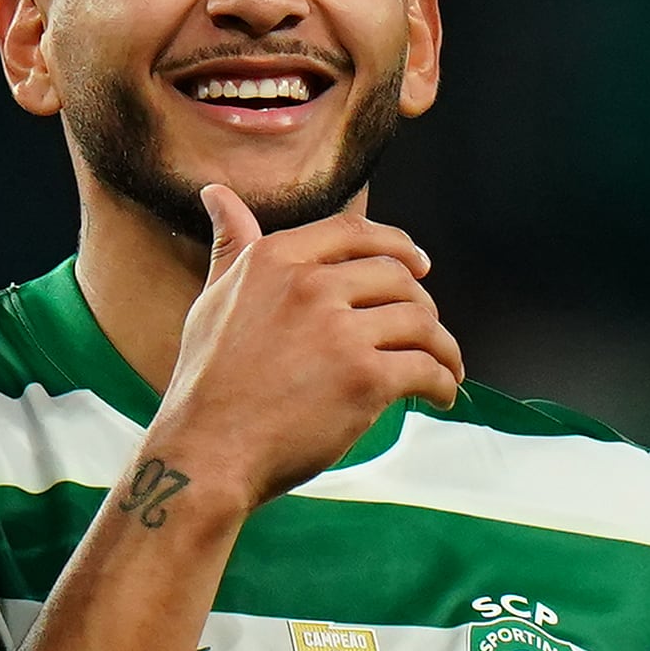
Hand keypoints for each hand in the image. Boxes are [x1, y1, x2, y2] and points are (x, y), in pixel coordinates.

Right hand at [134, 186, 464, 515]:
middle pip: (396, 277)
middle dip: (423, 304)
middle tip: (428, 334)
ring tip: (445, 368)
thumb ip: (233, 247)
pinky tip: (441, 395)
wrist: (205, 455)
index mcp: (275, 260)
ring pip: (420, 322)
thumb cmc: (205, 386)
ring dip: (442, 347)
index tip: (420, 264)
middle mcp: (309, 285)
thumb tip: (217, 195)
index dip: (398, 245)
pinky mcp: (364, 378)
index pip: (356, 233)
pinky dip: (443, 382)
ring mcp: (339, 331)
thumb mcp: (213, 300)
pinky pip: (425, 369)